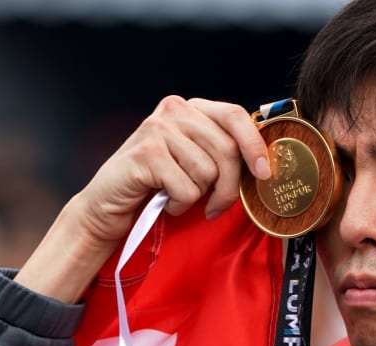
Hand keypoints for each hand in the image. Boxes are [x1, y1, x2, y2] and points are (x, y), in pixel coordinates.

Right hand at [14, 96, 271, 302]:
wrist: (110, 205)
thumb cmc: (159, 185)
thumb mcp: (196, 162)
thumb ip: (223, 153)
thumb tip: (265, 165)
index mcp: (192, 108)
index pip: (236, 115)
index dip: (255, 146)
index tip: (264, 174)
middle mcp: (174, 109)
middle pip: (227, 150)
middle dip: (228, 188)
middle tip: (215, 207)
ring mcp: (157, 128)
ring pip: (208, 172)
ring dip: (198, 197)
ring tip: (178, 195)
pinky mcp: (145, 153)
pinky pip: (187, 189)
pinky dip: (180, 205)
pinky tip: (164, 200)